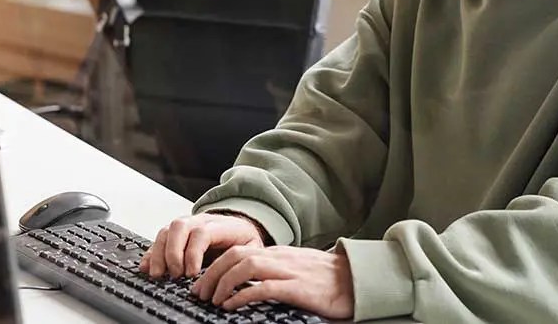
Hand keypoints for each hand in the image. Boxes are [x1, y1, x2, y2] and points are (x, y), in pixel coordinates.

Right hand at [139, 213, 264, 278]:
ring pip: (166, 230)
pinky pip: (159, 238)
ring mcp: (187, 225)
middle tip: (175, 274)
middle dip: (173, 252)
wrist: (242, 225)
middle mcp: (200, 221)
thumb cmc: (245, 239)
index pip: (202, 233)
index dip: (193, 253)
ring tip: (158, 274)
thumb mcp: (252, 248)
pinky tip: (147, 267)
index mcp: (221, 224)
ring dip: (158, 253)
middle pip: (179, 226)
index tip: (192, 273)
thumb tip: (230, 275)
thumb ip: (242, 258)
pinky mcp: (176, 233)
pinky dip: (151, 252)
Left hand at [190, 245, 354, 318]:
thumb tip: (249, 284)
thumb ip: (275, 271)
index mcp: (278, 253)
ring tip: (212, 299)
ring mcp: (288, 271)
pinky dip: (242, 296)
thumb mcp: (297, 269)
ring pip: (245, 267)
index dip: (216, 265)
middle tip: (199, 292)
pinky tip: (231, 306)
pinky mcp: (298, 288)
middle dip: (212, 273)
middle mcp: (280, 257)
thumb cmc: (329, 279)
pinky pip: (263, 287)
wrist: (358, 280)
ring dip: (222, 283)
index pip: (238, 251)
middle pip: (235, 256)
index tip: (203, 282)